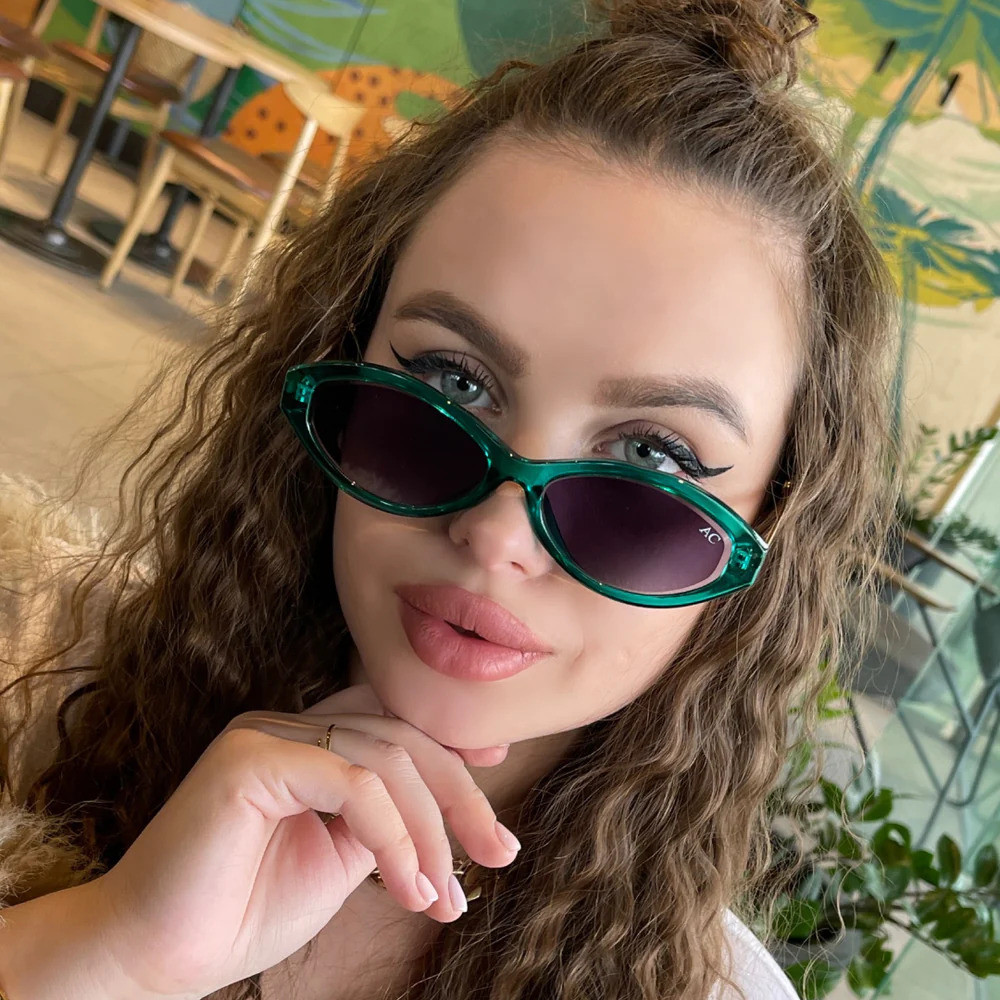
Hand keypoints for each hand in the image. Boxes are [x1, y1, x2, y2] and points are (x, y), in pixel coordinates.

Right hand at [88, 683, 516, 999]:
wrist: (156, 960)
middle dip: (460, 796)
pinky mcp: (250, 758)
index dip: (448, 739)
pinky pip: (354, 783)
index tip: (497, 768)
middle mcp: (286, 726)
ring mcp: (265, 734)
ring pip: (387, 759)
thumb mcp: (339, 861)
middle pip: (402, 736)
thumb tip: (450, 815)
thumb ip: (385, 822)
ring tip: (443, 896)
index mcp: (305, 743)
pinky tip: (408, 886)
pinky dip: (394, 836)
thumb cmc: (243, 913)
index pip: (391, 719)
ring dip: (430, 832)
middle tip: (499, 854)